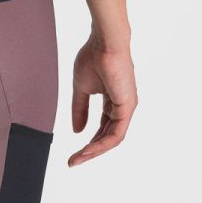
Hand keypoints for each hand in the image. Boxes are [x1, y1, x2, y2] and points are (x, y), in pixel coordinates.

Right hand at [67, 31, 136, 166]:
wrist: (104, 42)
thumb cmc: (94, 57)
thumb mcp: (81, 88)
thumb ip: (79, 109)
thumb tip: (77, 130)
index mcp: (112, 100)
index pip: (102, 127)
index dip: (88, 140)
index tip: (73, 151)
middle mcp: (122, 106)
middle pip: (107, 136)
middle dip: (90, 150)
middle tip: (74, 161)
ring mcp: (126, 108)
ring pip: (112, 138)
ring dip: (94, 150)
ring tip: (78, 158)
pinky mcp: (127, 108)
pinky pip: (116, 134)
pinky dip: (101, 144)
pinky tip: (88, 150)